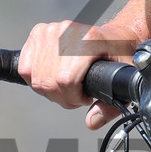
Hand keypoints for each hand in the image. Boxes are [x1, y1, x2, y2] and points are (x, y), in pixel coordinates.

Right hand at [18, 18, 141, 129]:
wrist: (115, 34)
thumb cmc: (119, 54)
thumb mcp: (124, 79)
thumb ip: (111, 106)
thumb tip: (92, 121)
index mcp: (89, 40)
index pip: (65, 79)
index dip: (73, 97)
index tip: (84, 98)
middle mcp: (68, 32)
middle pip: (48, 81)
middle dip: (61, 98)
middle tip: (75, 95)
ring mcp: (51, 30)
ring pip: (35, 77)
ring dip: (49, 90)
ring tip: (66, 87)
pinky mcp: (39, 33)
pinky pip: (26, 67)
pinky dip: (35, 78)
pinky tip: (52, 77)